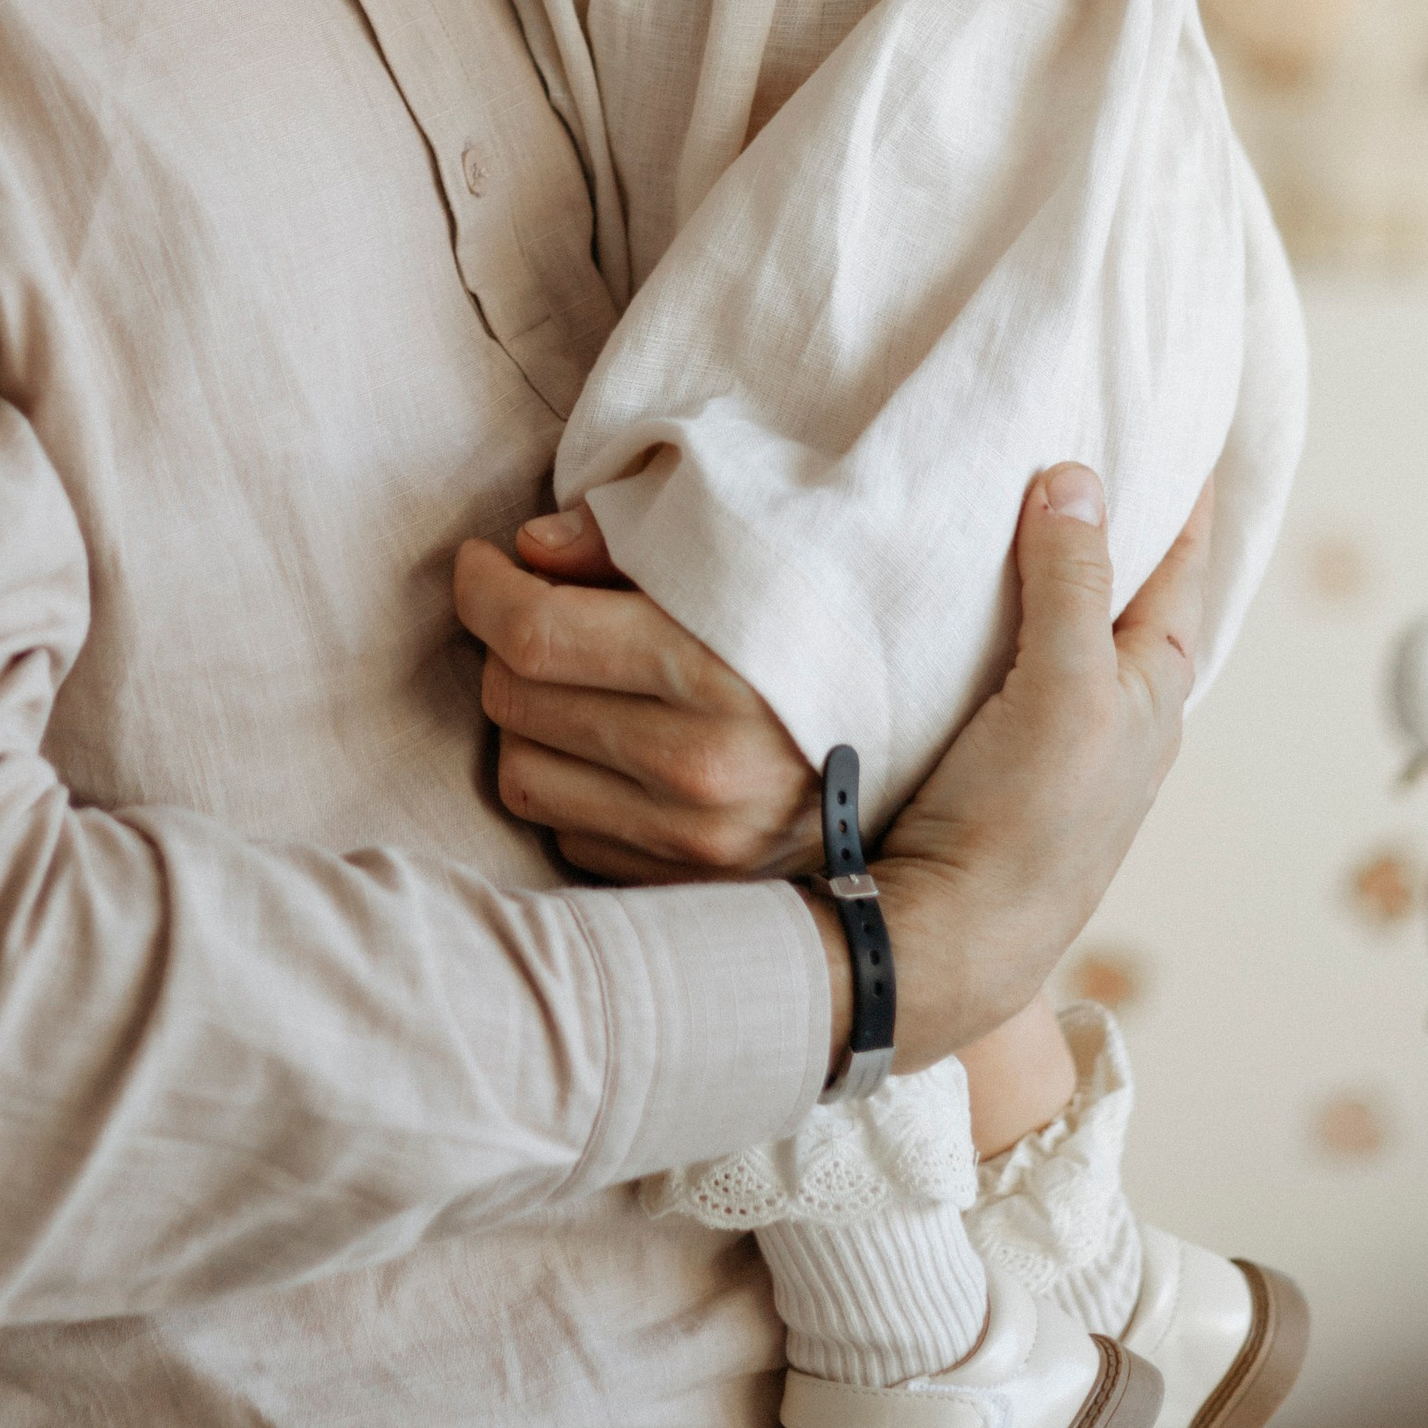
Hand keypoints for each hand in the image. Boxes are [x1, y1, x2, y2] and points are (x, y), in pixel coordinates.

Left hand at [454, 523, 819, 881]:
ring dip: (526, 719)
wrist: (944, 748)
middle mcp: (699, 770)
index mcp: (714, 670)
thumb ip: (627, 541)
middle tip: (532, 611)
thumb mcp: (746, 553)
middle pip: (514, 699)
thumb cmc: (823, 626)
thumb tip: (527, 550)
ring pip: (522, 775)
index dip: (483, 588)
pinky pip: (567, 832)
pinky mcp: (688, 886)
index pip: (535, 634)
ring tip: (567, 681)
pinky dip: (569, 782)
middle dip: (504, 643)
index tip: (482, 562)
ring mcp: (693, 841)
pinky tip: (610, 743)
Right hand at [853, 465, 1206, 1071]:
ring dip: (1050, 567)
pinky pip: (1005, 659)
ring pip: (1062, 626)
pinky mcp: (989, 754)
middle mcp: (1112, 710)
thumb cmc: (1026, 825)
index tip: (1185, 424)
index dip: (1184, 496)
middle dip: (1116, 523)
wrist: (947, 941)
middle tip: (1097, 439)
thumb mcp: (1065, 690)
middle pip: (1123, 592)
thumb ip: (1070, 582)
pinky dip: (999, 612)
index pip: (1181, 566)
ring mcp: (1051, 736)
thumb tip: (1077, 477)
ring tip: (1022, 494)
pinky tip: (962, 593)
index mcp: (1151, 689)